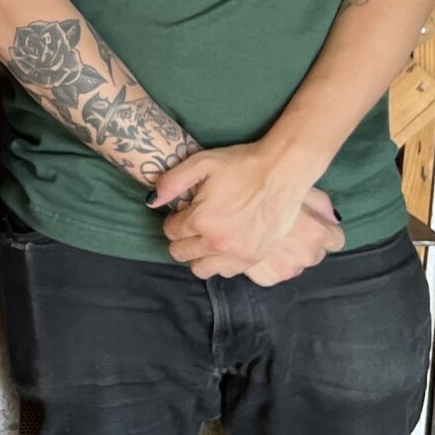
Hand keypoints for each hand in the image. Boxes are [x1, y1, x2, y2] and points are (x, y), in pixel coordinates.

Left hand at [151, 141, 324, 278]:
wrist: (282, 173)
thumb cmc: (241, 164)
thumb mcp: (201, 162)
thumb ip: (172, 182)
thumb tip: (152, 201)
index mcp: (200, 220)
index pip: (170, 231)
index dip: (174, 219)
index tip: (184, 210)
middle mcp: (216, 243)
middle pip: (180, 253)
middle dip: (181, 238)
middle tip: (194, 223)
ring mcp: (236, 255)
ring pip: (200, 268)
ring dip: (198, 254)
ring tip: (207, 237)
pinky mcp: (254, 259)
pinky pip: (225, 272)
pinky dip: (220, 262)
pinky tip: (225, 245)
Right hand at [240, 189, 345, 286]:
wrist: (232, 204)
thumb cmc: (267, 189)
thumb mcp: (299, 189)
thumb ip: (320, 204)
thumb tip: (333, 218)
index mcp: (317, 233)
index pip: (336, 240)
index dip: (324, 231)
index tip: (312, 225)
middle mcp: (306, 255)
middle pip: (315, 254)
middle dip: (303, 245)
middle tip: (284, 230)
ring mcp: (286, 269)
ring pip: (294, 266)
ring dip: (285, 257)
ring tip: (267, 240)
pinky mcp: (266, 278)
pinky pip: (273, 274)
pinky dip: (265, 266)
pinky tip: (255, 250)